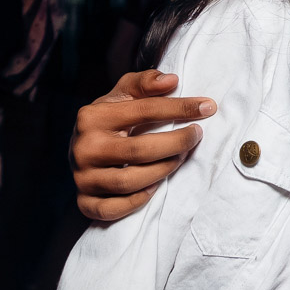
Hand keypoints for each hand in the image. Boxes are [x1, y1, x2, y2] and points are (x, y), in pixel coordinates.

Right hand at [72, 70, 215, 221]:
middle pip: (139, 151)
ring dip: (163, 171)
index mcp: (93, 117)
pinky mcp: (85, 201)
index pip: (143, 110)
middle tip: (196, 135)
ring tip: (180, 158)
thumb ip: (146, 83)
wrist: (82, 148)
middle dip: (176, 143)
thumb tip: (171, 80)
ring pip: (129, 182)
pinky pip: (113, 209)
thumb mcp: (123, 94)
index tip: (207, 108)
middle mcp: (84, 148)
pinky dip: (138, 200)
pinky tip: (155, 186)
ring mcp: (83, 177)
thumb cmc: (110, 119)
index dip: (179, 108)